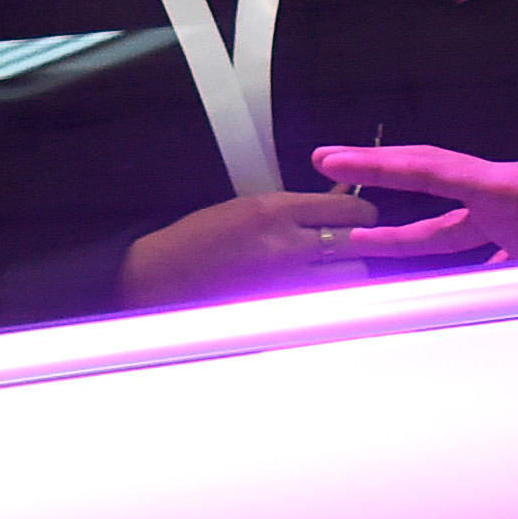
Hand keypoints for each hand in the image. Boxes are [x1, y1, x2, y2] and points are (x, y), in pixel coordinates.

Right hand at [115, 188, 377, 308]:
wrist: (155, 280)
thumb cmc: (191, 243)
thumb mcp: (243, 209)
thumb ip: (290, 211)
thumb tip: (333, 211)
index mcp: (273, 211)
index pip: (348, 208)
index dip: (362, 214)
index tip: (360, 217)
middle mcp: (286, 245)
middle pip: (360, 243)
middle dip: (360, 244)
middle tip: (350, 246)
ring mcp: (287, 282)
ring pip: (352, 278)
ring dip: (348, 274)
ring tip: (330, 273)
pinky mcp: (283, 310)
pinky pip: (327, 303)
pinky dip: (327, 297)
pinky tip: (313, 293)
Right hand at [308, 137, 517, 262]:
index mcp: (506, 188)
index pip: (427, 172)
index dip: (376, 167)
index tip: (329, 158)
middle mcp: (501, 202)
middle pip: (423, 200)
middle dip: (374, 193)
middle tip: (325, 183)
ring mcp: (515, 223)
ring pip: (446, 233)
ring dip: (405, 241)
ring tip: (360, 246)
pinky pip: (483, 264)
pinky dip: (458, 280)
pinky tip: (439, 299)